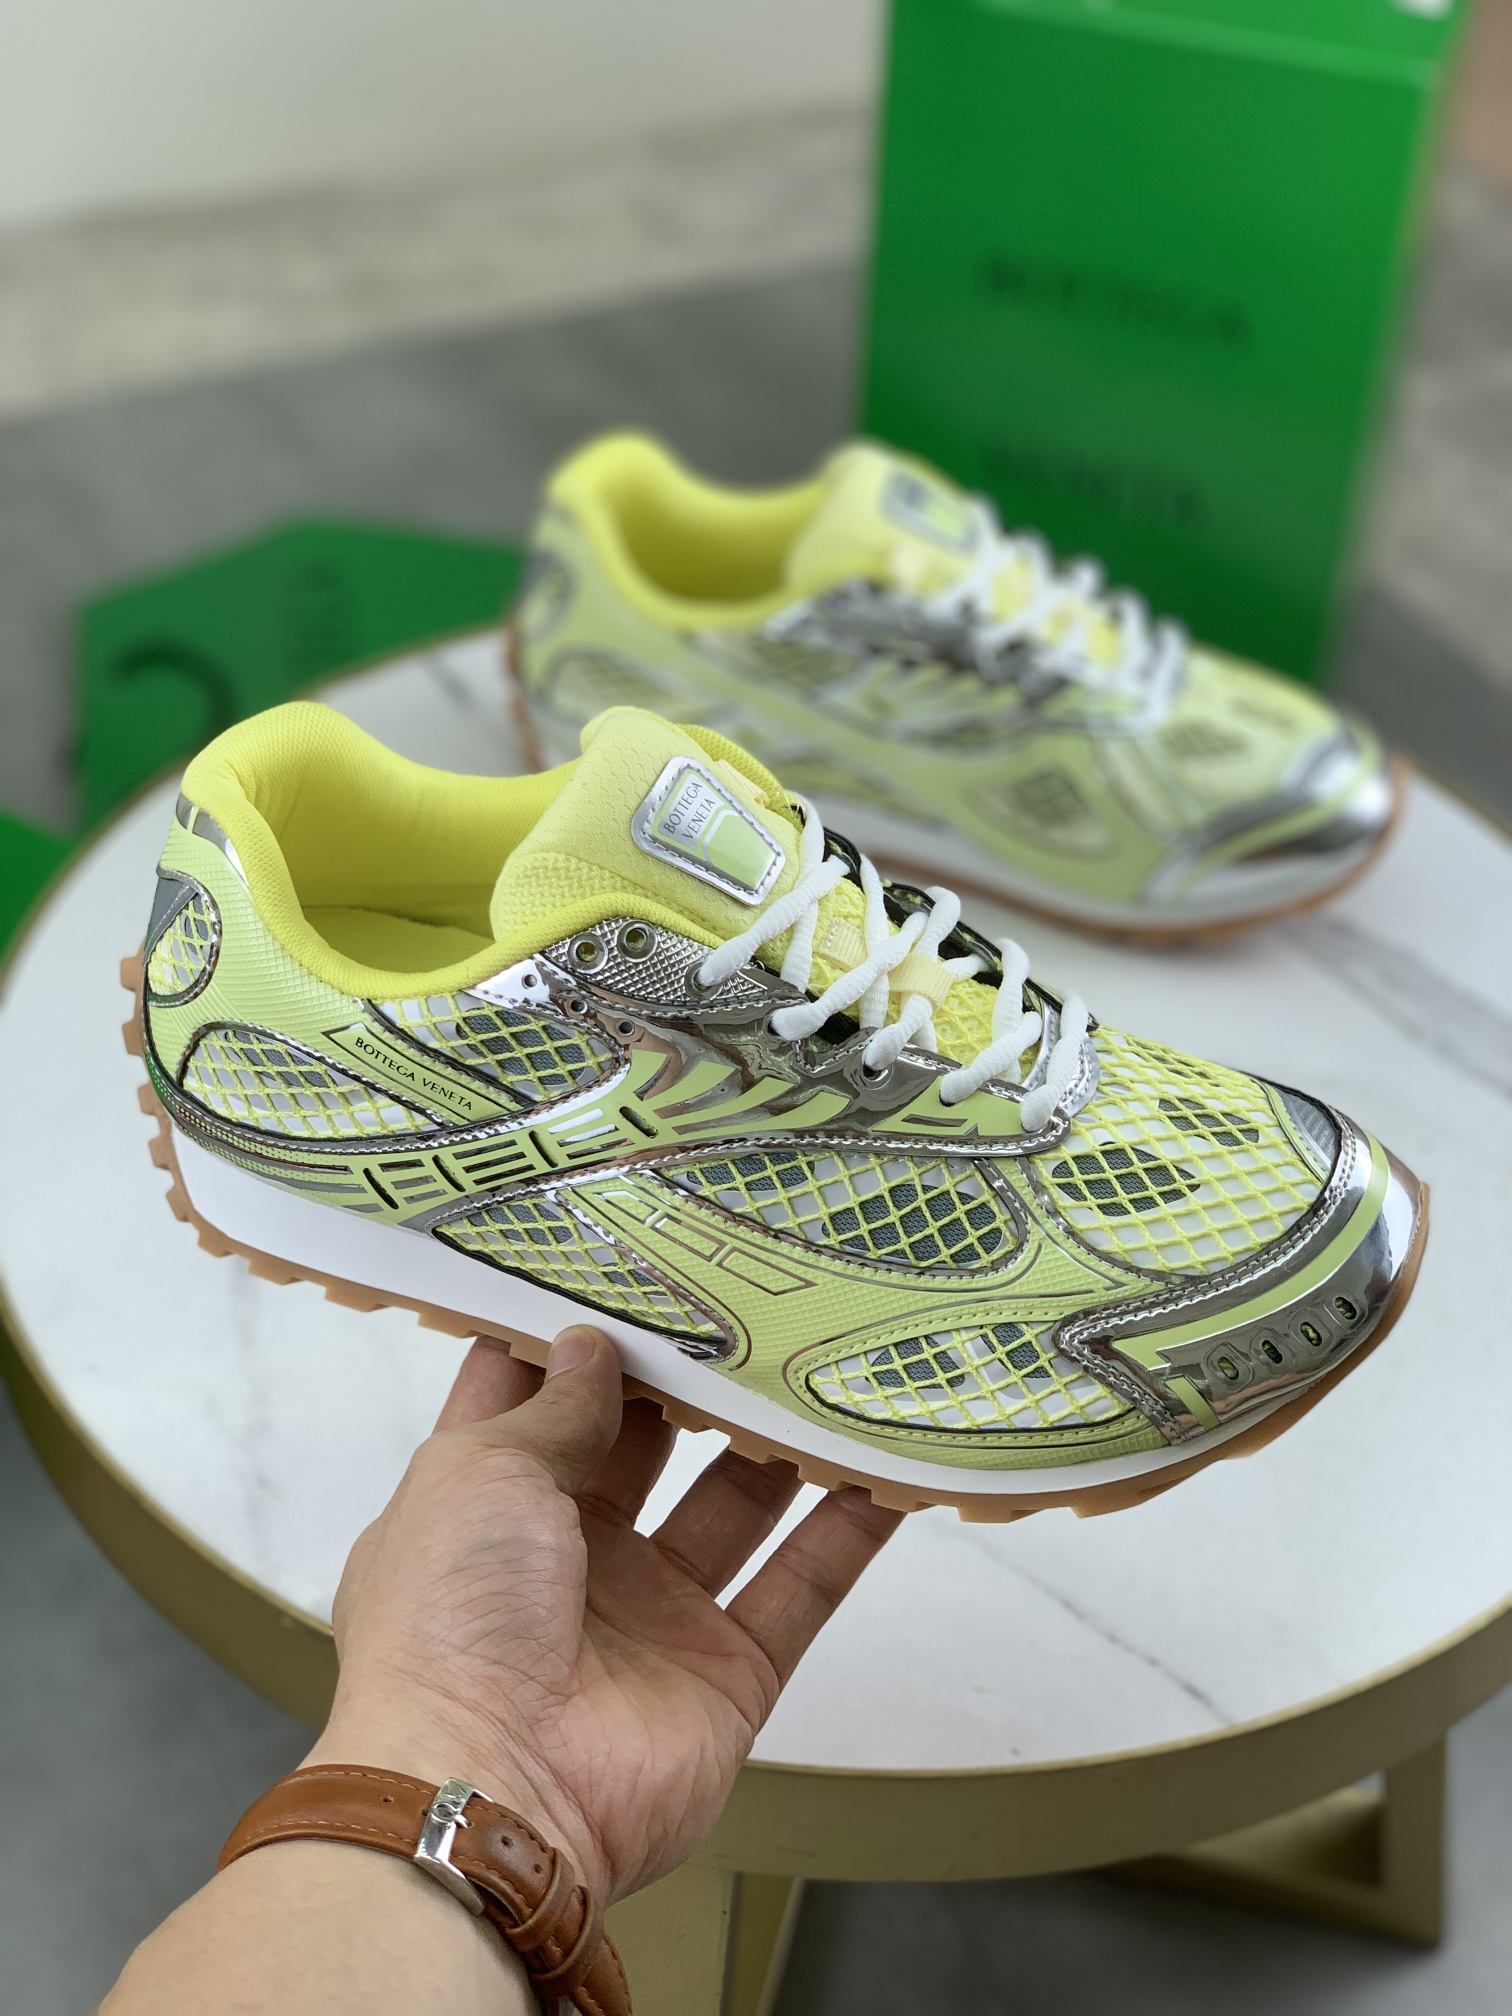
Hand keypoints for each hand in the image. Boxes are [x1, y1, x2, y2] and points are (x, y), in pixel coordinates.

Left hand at [307, 1326, 901, 1903]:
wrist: (492, 1794)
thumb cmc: (452, 1620)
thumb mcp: (478, 1474)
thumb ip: (556, 1407)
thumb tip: (593, 1342)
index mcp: (487, 1506)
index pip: (534, 1399)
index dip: (575, 1333)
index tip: (630, 1265)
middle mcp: (568, 1556)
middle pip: (644, 1443)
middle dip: (690, 1377)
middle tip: (749, 1299)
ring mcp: (652, 1617)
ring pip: (733, 1504)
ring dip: (777, 1440)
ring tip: (825, 1359)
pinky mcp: (727, 1673)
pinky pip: (800, 1586)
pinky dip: (847, 1530)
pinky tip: (888, 1465)